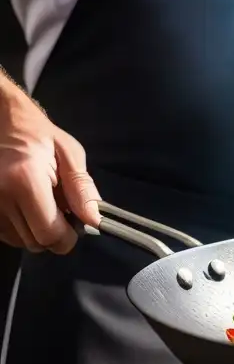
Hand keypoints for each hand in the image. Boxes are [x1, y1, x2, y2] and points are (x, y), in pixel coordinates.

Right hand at [0, 77, 100, 252]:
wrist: (1, 120)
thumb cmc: (38, 135)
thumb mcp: (69, 154)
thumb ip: (81, 189)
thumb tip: (93, 220)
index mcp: (25, 180)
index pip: (49, 233)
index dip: (67, 237)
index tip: (76, 225)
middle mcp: (0, 196)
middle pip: (34, 242)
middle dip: (53, 233)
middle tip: (58, 209)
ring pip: (18, 240)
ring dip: (34, 230)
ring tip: (38, 202)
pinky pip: (4, 233)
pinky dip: (18, 226)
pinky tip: (22, 204)